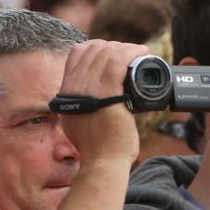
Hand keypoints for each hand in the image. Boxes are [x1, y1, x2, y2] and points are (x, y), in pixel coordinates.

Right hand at [57, 39, 143, 166]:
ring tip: (139, 52)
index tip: (114, 52)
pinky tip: (142, 52)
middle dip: (114, 46)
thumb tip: (92, 96)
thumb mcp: (78, 122)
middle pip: (93, 50)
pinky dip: (132, 53)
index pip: (77, 54)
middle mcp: (73, 87)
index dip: (97, 47)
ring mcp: (88, 89)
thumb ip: (82, 105)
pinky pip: (118, 62)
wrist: (103, 163)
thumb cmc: (98, 148)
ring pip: (106, 53)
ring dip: (125, 48)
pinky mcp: (106, 94)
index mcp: (66, 92)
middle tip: (131, 53)